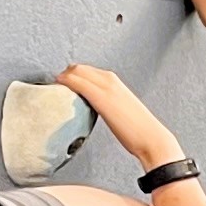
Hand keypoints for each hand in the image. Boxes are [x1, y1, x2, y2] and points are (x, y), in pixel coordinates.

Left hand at [58, 62, 180, 167]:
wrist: (151, 138)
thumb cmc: (138, 130)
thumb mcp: (122, 111)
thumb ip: (110, 106)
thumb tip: (98, 112)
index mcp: (116, 83)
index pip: (88, 71)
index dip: (73, 75)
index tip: (64, 85)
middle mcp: (111, 80)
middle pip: (80, 68)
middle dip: (65, 74)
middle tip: (55, 87)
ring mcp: (106, 87)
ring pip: (77, 71)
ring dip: (63, 77)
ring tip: (54, 88)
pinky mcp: (102, 98)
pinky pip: (78, 83)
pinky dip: (65, 82)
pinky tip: (58, 86)